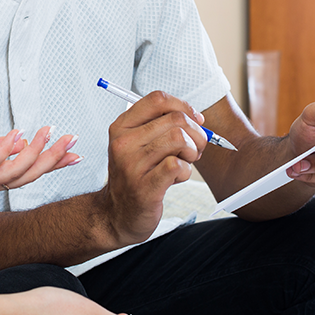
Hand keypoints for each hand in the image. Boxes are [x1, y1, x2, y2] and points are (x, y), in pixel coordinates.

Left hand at [0, 127, 79, 203]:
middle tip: (72, 139)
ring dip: (35, 151)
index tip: (75, 151)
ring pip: (14, 172)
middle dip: (53, 158)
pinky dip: (6, 148)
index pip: (28, 173)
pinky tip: (18, 132)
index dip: (53, 163)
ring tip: (49, 131)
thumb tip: (18, 139)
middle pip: (28, 175)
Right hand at [100, 91, 206, 246]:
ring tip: (186, 162)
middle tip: (195, 148)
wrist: (117, 215)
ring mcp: (132, 165)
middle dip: (196, 133)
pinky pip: (177, 165)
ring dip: (192, 151)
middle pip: (175, 119)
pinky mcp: (144, 187)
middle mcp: (123, 142)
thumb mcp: (137, 144)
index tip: (194, 121)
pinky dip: (186, 170)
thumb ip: (159, 126)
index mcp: (121, 126)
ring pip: (179, 139)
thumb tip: (194, 117)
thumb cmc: (136, 175)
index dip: (183, 106)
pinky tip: (177, 177)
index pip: (157, 99)